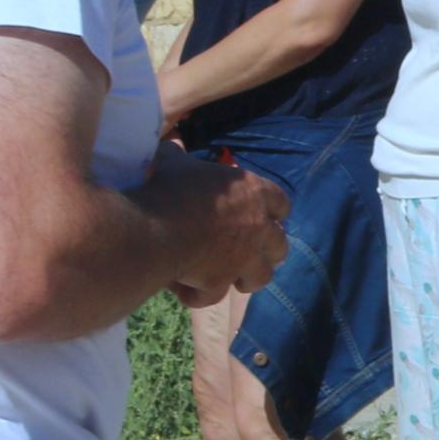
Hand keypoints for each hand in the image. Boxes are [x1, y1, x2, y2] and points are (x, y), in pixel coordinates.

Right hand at [150, 148, 288, 306]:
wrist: (157, 227)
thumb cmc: (171, 189)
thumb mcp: (175, 164)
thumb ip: (178, 157)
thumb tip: (169, 144)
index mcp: (253, 192)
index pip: (281, 201)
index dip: (276, 210)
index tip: (270, 215)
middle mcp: (257, 227)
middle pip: (280, 243)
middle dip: (270, 249)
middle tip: (254, 251)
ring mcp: (243, 258)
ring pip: (262, 276)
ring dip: (249, 277)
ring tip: (236, 279)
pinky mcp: (221, 282)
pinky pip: (215, 295)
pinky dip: (202, 294)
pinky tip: (189, 291)